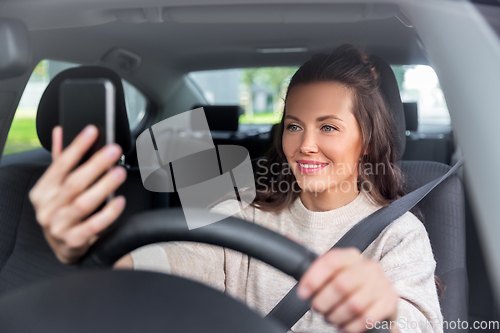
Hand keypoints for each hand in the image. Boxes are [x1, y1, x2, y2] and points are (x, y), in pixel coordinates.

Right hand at [29, 125, 126, 263]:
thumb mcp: (57, 188)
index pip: (60, 165)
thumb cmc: (63, 212)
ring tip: (119, 172)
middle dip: (96, 164)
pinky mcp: (73, 241)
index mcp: (42, 191)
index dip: (77, 146)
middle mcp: (47, 209)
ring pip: (83, 203)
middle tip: (114, 150)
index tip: (92, 131)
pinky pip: (93, 225)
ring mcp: (58, 226)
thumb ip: (60, 161)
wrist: (65, 247)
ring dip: (104, 186)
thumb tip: (60, 132)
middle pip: (74, 183)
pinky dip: (108, 213)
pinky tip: (120, 201)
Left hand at [297, 248, 398, 332]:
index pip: (330, 261)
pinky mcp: (390, 302)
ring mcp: (381, 284)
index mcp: (350, 256)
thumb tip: (287, 239)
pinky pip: (366, 318)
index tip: (302, 293)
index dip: (313, 278)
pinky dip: (350, 326)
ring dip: (336, 316)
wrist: (379, 298)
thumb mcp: (331, 271)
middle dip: (323, 302)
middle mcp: (368, 267)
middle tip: (318, 309)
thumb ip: (312, 260)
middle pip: (341, 285)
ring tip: (331, 317)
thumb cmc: (348, 284)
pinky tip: (343, 325)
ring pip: (353, 304)